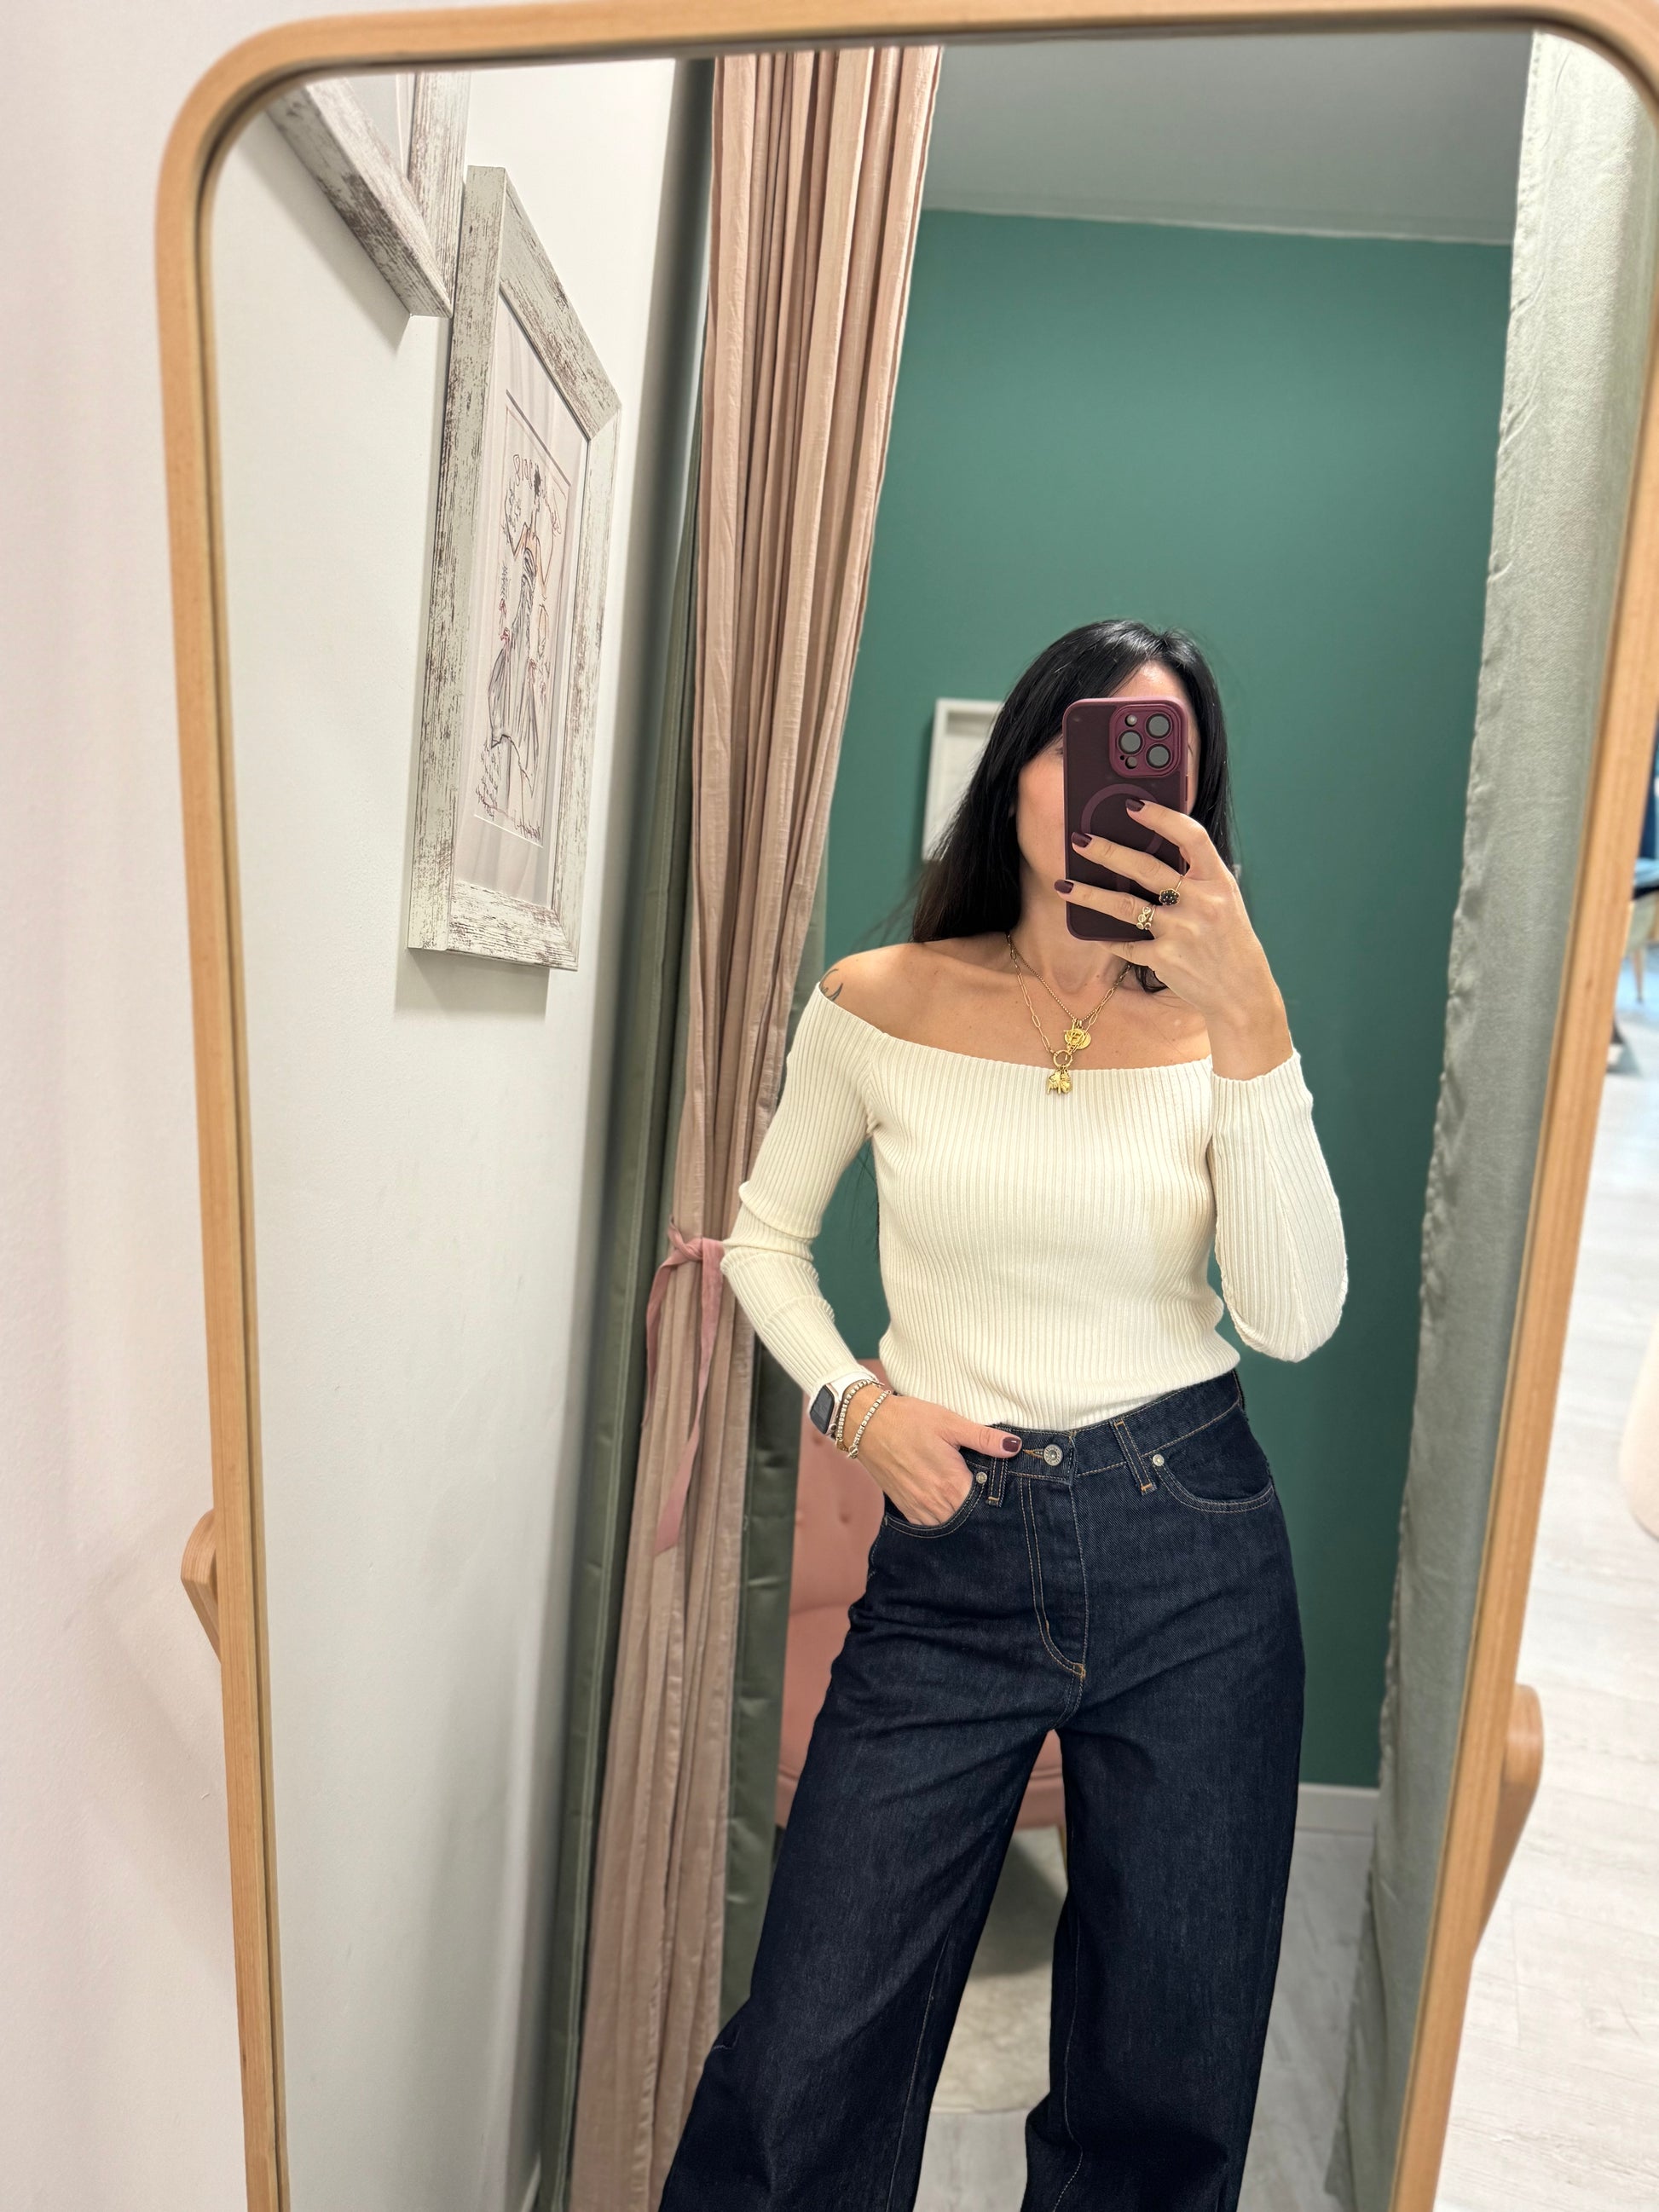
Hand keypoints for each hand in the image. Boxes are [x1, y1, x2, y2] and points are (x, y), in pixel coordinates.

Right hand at [837, 1384, 1022, 1525]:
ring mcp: (918, 1507)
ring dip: (958, 1515)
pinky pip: (928, 1524)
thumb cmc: (909, 1420)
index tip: (999, 1489)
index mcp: (952, 1484)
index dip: (994, 1500)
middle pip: (967, 1518)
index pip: (983, 1506)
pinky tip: (944, 1501)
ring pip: (949, 1524)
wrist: (867, 1424)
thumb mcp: (949, 1422)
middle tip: (984, 1492)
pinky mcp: (905, 1507)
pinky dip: (940, 1518)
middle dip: (978, 1509)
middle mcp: (935, 1503)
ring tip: (964, 1496)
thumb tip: (1014, 1446)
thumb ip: (983, 1438)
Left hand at [1059, 803, 1292, 1078]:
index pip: (1190, 836)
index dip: (1161, 817)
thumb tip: (1154, 848)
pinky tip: (1093, 932)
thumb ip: (1197, 876)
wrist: (1241, 992)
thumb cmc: (1229, 941)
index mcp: (1219, 881)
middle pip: (1146, 868)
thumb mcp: (1225, 901)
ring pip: (1124, 906)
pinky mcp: (1164, 959)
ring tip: (1064, 886)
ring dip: (1090, 895)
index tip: (1133, 805)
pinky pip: (1126, 944)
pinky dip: (1109, 938)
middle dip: (1107, 851)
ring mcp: (1181, 932)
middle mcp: (1201, 903)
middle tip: (1079, 840)